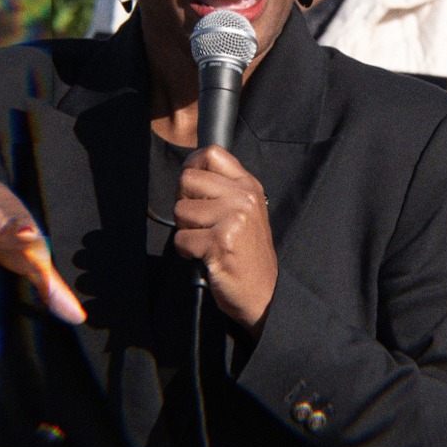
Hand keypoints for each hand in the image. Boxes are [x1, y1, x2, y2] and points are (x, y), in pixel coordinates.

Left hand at [174, 146, 276, 334]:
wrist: (265, 293)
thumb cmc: (248, 253)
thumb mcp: (246, 211)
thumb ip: (224, 190)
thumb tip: (187, 173)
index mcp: (249, 186)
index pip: (211, 153)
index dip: (192, 166)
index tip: (192, 188)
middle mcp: (243, 197)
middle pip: (187, 179)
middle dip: (184, 202)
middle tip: (199, 222)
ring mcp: (233, 218)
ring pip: (181, 210)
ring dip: (185, 230)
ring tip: (206, 241)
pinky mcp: (221, 242)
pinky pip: (182, 239)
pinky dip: (187, 252)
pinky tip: (205, 257)